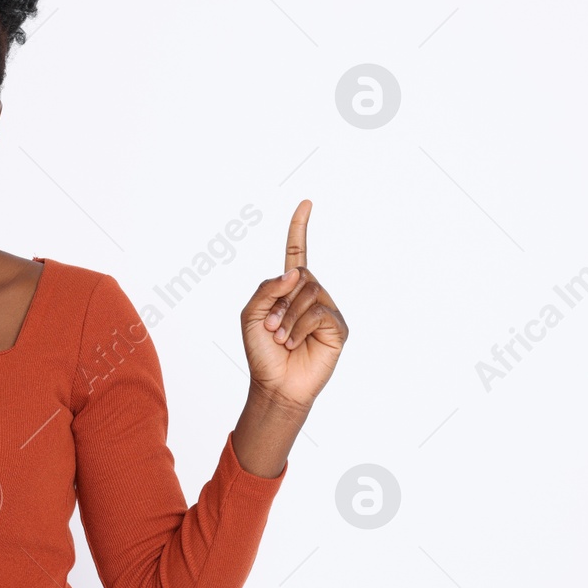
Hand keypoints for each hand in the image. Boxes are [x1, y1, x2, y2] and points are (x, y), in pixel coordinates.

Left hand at [241, 200, 347, 412]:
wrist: (275, 385)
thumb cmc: (261, 352)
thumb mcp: (250, 315)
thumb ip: (266, 288)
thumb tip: (296, 272)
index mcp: (288, 289)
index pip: (296, 252)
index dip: (299, 228)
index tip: (306, 203)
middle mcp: (311, 295)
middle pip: (301, 275)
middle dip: (280, 301)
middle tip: (271, 327)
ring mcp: (326, 310)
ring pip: (310, 292)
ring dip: (287, 317)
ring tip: (281, 338)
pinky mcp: (338, 328)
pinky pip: (319, 312)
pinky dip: (300, 326)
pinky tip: (294, 342)